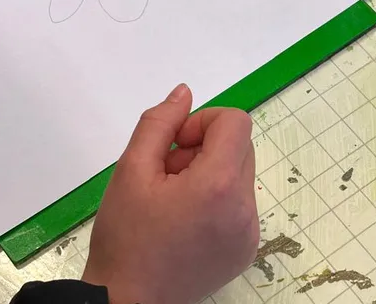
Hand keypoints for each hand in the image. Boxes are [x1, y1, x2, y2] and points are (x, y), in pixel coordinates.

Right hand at [82, 84, 258, 303]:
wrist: (128, 302)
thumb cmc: (125, 237)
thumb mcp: (131, 170)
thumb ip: (159, 123)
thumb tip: (184, 93)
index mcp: (219, 185)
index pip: (236, 122)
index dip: (202, 122)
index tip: (174, 146)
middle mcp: (246, 208)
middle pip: (240, 146)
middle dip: (204, 148)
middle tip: (166, 174)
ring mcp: (250, 232)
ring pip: (239, 174)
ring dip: (209, 174)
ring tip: (172, 201)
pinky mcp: (246, 249)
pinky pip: (240, 204)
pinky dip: (217, 201)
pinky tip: (185, 222)